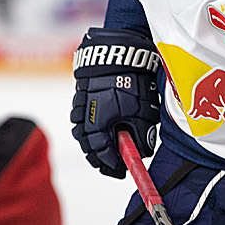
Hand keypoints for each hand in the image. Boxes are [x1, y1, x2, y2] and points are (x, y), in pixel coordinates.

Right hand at [71, 27, 160, 178]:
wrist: (118, 51)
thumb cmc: (133, 82)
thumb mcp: (143, 113)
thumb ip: (142, 136)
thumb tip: (142, 151)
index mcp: (100, 126)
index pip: (104, 156)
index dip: (114, 167)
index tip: (122, 172)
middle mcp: (86, 119)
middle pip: (90, 149)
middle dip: (102, 160)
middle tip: (113, 166)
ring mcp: (80, 106)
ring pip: (82, 135)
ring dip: (93, 146)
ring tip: (105, 150)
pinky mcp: (80, 95)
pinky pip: (80, 120)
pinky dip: (88, 130)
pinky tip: (97, 130)